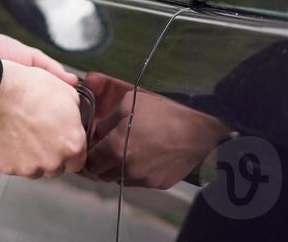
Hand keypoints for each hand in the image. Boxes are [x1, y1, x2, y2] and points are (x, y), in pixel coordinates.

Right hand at [0, 60, 86, 177]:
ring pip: (34, 169)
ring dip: (31, 158)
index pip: (78, 161)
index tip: (61, 143)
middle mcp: (53, 161)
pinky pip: (13, 166)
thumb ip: (75, 113)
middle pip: (56, 168)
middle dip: (50, 155)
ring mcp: (29, 167)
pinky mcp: (8, 168)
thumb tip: (74, 117)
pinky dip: (12, 155)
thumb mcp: (66, 92)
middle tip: (40, 135)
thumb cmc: (29, 90)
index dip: (69, 151)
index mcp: (72, 144)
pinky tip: (10, 137)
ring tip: (23, 135)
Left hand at [83, 86, 231, 188]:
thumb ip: (107, 120)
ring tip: (132, 150)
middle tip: (109, 148)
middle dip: (102, 163)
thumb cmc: (162, 111)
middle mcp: (127, 170)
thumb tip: (97, 131)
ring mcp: (144, 180)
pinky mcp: (159, 184)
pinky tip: (149, 156)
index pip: (90, 163)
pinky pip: (140, 181)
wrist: (198, 129)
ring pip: (121, 179)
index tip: (93, 147)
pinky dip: (138, 171)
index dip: (89, 155)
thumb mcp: (129, 103)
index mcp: (116, 149)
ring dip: (119, 168)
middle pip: (102, 175)